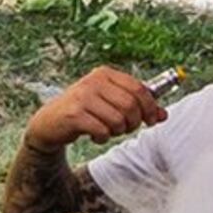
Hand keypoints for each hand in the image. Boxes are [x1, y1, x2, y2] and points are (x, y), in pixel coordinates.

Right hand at [27, 66, 167, 153]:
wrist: (49, 123)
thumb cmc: (83, 111)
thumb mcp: (110, 104)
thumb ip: (136, 106)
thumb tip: (163, 114)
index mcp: (105, 74)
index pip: (139, 88)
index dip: (150, 107)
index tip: (152, 120)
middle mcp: (93, 81)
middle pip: (130, 104)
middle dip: (133, 122)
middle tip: (126, 129)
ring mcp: (82, 97)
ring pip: (118, 119)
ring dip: (117, 131)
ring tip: (107, 131)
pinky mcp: (74, 114)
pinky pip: (102, 130)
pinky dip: (102, 138)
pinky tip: (95, 136)